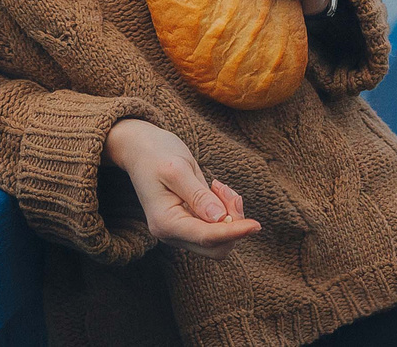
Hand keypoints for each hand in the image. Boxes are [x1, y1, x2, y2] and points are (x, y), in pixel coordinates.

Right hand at [106, 118, 259, 252]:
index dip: (234, 232)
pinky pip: (215, 228)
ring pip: (219, 240)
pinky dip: (224, 211)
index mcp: (165, 223)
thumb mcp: (177, 169)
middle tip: (229, 193)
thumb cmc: (156, 154)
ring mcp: (180, 231)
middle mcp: (172, 234)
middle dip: (232, 224)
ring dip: (230, 216)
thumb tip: (220, 218)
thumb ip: (198, 195)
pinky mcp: (188, 223)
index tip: (256, 224)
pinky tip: (216, 190)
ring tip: (220, 187)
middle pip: (216, 247)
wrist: (140, 148)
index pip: (207, 237)